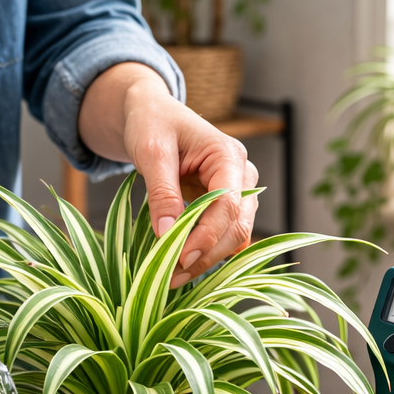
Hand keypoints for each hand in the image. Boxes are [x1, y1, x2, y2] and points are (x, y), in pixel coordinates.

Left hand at [78, 63, 258, 288]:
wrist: (153, 116)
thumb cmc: (153, 124)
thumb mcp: (150, 151)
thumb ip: (161, 191)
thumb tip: (166, 233)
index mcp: (228, 155)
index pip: (228, 205)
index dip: (206, 236)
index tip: (179, 259)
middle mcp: (242, 175)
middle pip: (237, 226)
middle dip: (207, 254)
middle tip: (172, 277)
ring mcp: (238, 191)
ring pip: (234, 236)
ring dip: (207, 259)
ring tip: (172, 277)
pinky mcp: (226, 206)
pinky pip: (224, 236)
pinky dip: (205, 253)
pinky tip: (181, 266)